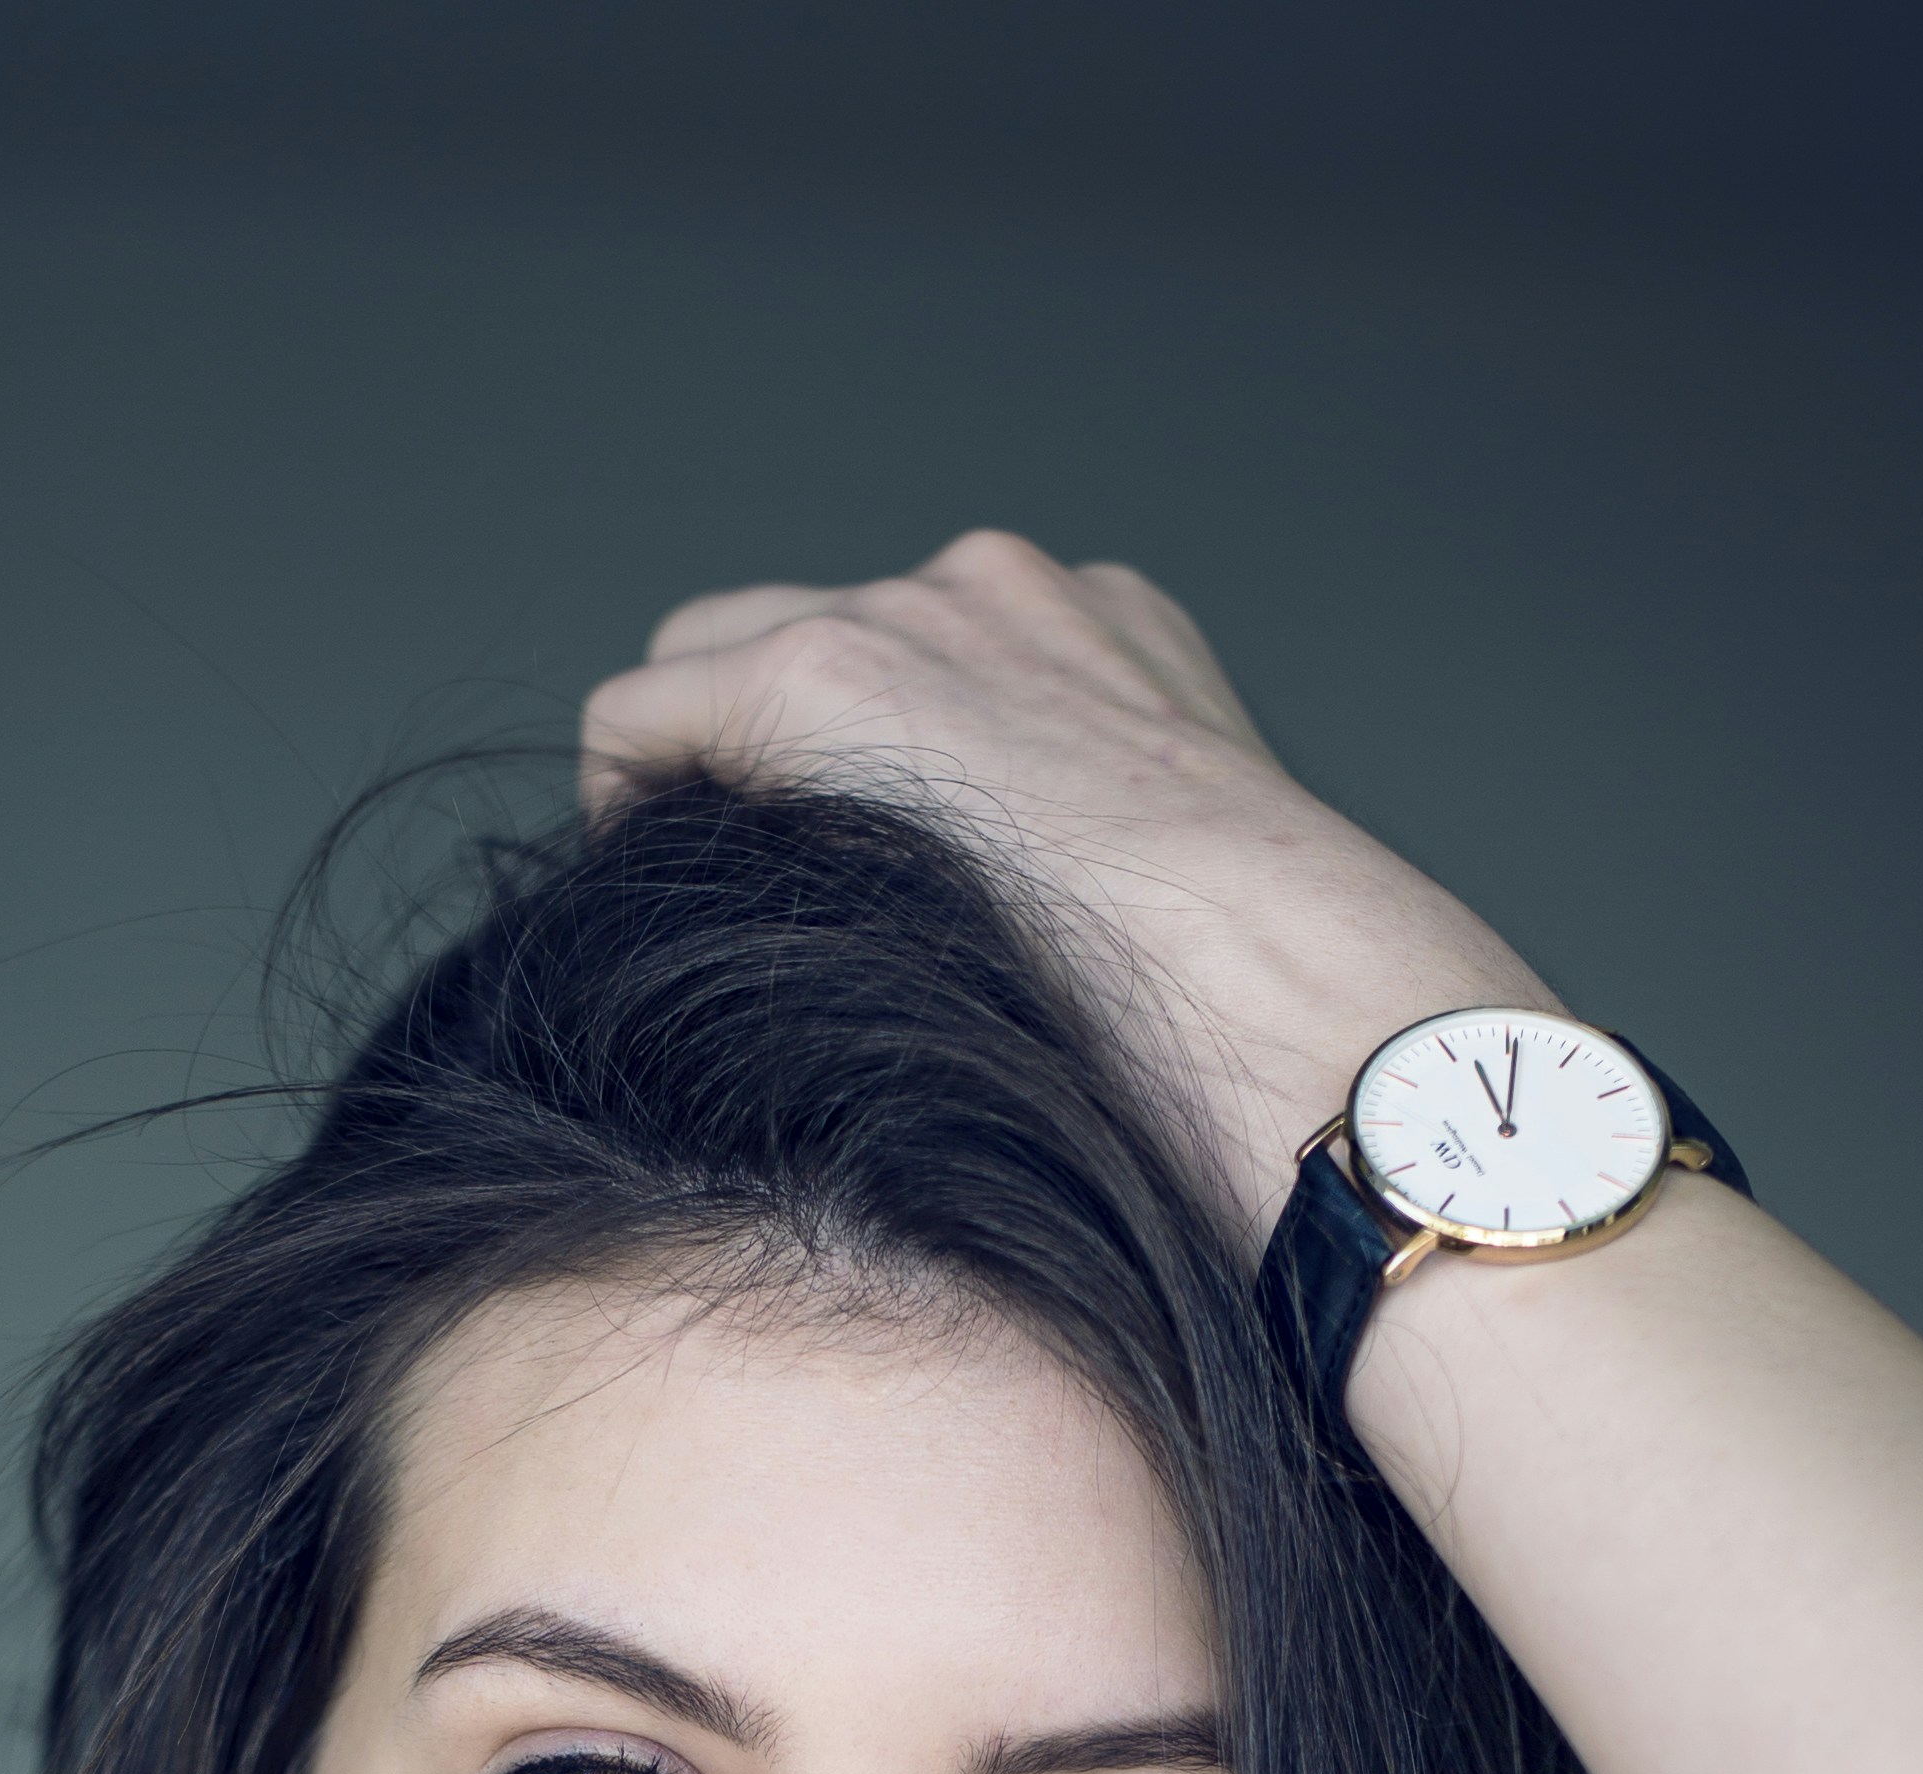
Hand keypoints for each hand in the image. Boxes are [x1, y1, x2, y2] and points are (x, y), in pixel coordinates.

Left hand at [580, 530, 1544, 1243]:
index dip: (853, 783)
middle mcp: (1001, 599)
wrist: (1293, 1011)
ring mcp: (914, 623)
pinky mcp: (824, 682)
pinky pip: (646, 718)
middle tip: (753, 915)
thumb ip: (1091, 883)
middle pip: (787, 635)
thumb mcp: (1191, 917)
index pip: (915, 664)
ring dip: (694, 788)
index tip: (847, 895)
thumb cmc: (1265, 1024)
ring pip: (704, 661)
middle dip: (750, 759)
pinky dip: (629, 810)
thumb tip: (1030, 972)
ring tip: (707, 932)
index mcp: (1106, 642)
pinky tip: (661, 922)